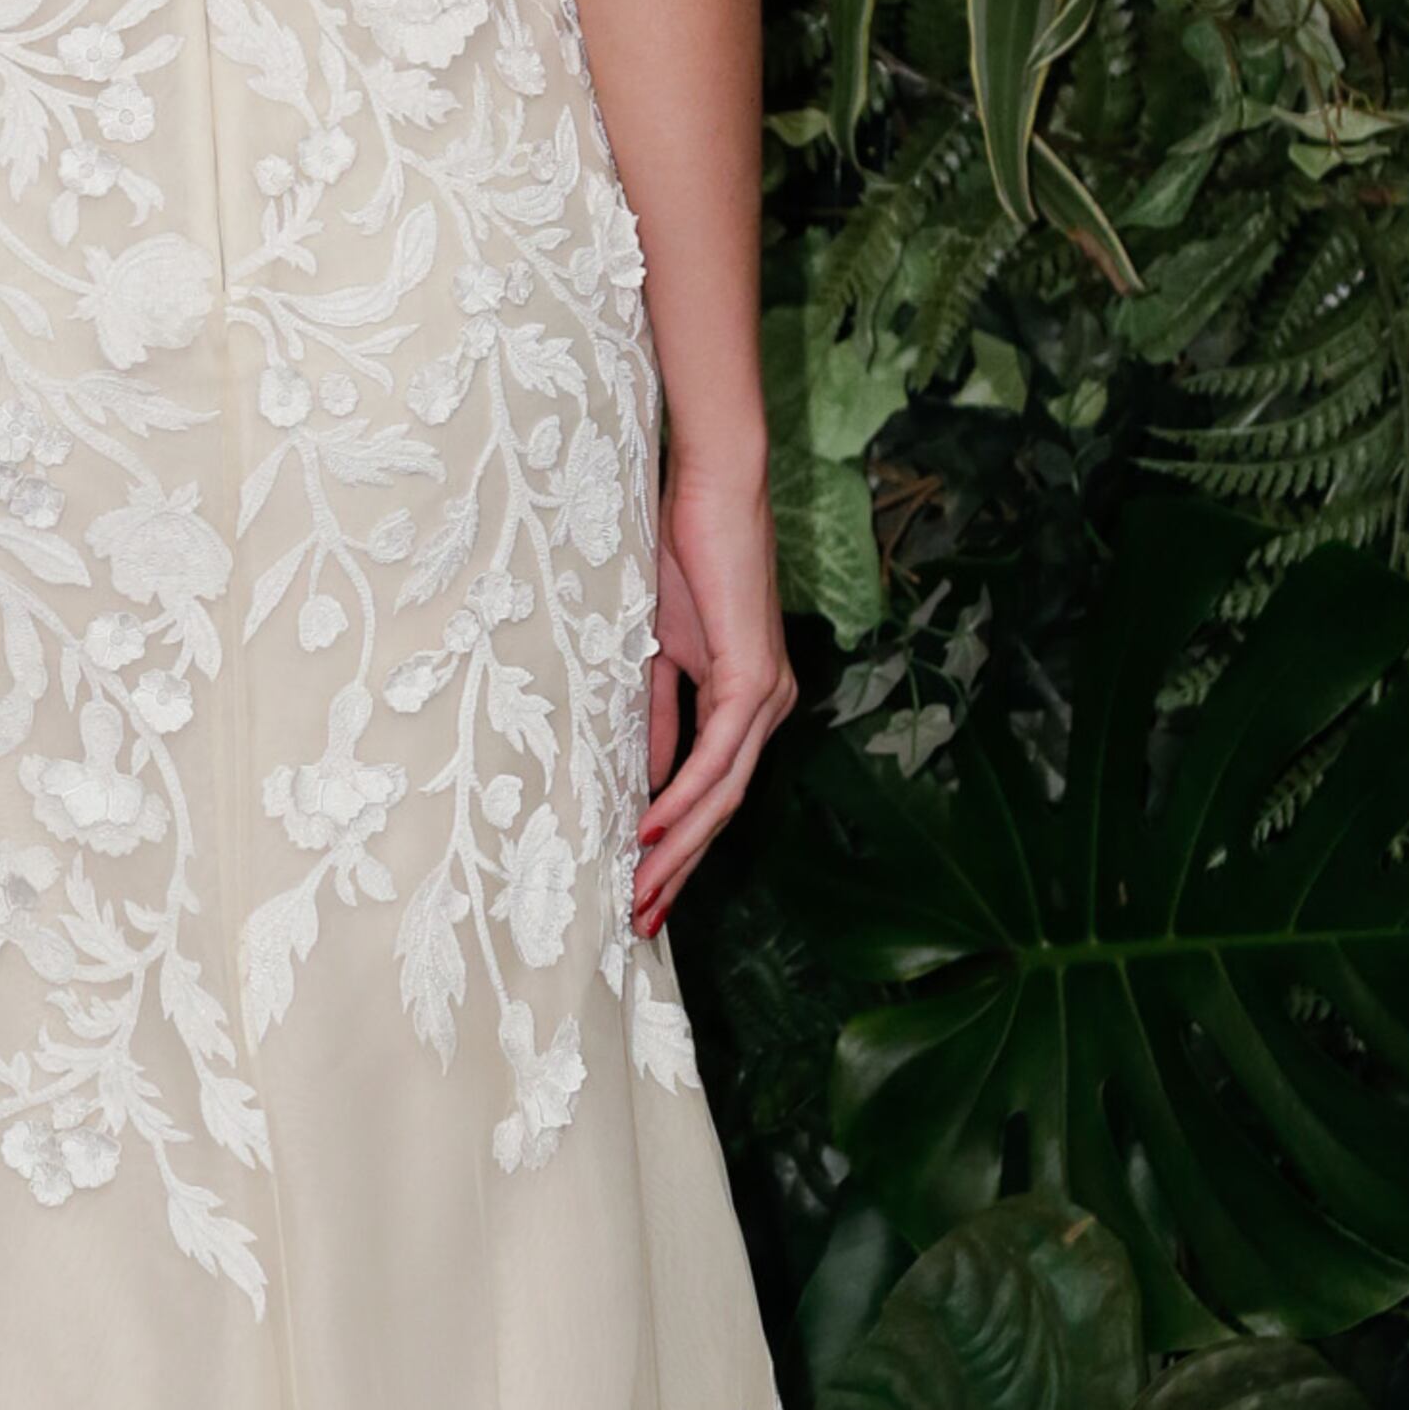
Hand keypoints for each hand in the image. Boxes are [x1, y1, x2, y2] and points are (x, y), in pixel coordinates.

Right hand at [635, 438, 796, 939]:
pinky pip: (715, 754)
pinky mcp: (751, 676)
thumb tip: (641, 780)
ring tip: (638, 892)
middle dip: (679, 870)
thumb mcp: (660, 651)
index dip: (679, 845)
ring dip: (677, 850)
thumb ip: (659, 716)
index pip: (714, 791)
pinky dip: (680, 797)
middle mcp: (770, 706)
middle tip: (640, 919)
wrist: (712, 489)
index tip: (642, 889)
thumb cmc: (685, 555)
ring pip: (723, 794)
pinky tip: (650, 832)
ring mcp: (768, 695)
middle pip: (723, 809)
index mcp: (750, 702)